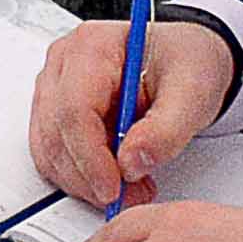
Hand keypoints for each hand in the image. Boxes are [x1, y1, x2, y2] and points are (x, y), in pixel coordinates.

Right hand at [31, 11, 233, 207]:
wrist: (184, 61)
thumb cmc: (186, 64)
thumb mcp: (193, 92)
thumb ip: (166, 131)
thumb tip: (130, 163)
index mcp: (93, 46)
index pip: (74, 109)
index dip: (90, 157)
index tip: (114, 188)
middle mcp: (64, 64)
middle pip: (55, 133)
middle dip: (89, 176)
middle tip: (131, 195)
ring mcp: (55, 87)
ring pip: (48, 149)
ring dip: (83, 181)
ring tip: (129, 187)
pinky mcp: (54, 111)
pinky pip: (52, 154)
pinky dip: (78, 176)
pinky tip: (112, 178)